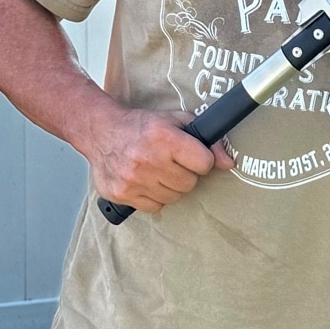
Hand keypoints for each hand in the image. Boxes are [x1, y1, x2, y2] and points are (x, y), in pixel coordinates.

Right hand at [83, 105, 233, 214]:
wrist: (101, 132)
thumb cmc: (140, 126)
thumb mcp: (176, 121)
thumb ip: (206, 140)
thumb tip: (228, 162)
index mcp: (164, 137)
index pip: (204, 163)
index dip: (200, 160)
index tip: (191, 156)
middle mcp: (149, 160)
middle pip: (190, 183)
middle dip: (185, 174)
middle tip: (170, 162)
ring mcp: (134, 180)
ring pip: (174, 197)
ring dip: (170, 186)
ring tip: (157, 170)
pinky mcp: (123, 194)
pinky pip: (155, 207)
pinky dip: (154, 197)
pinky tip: (146, 181)